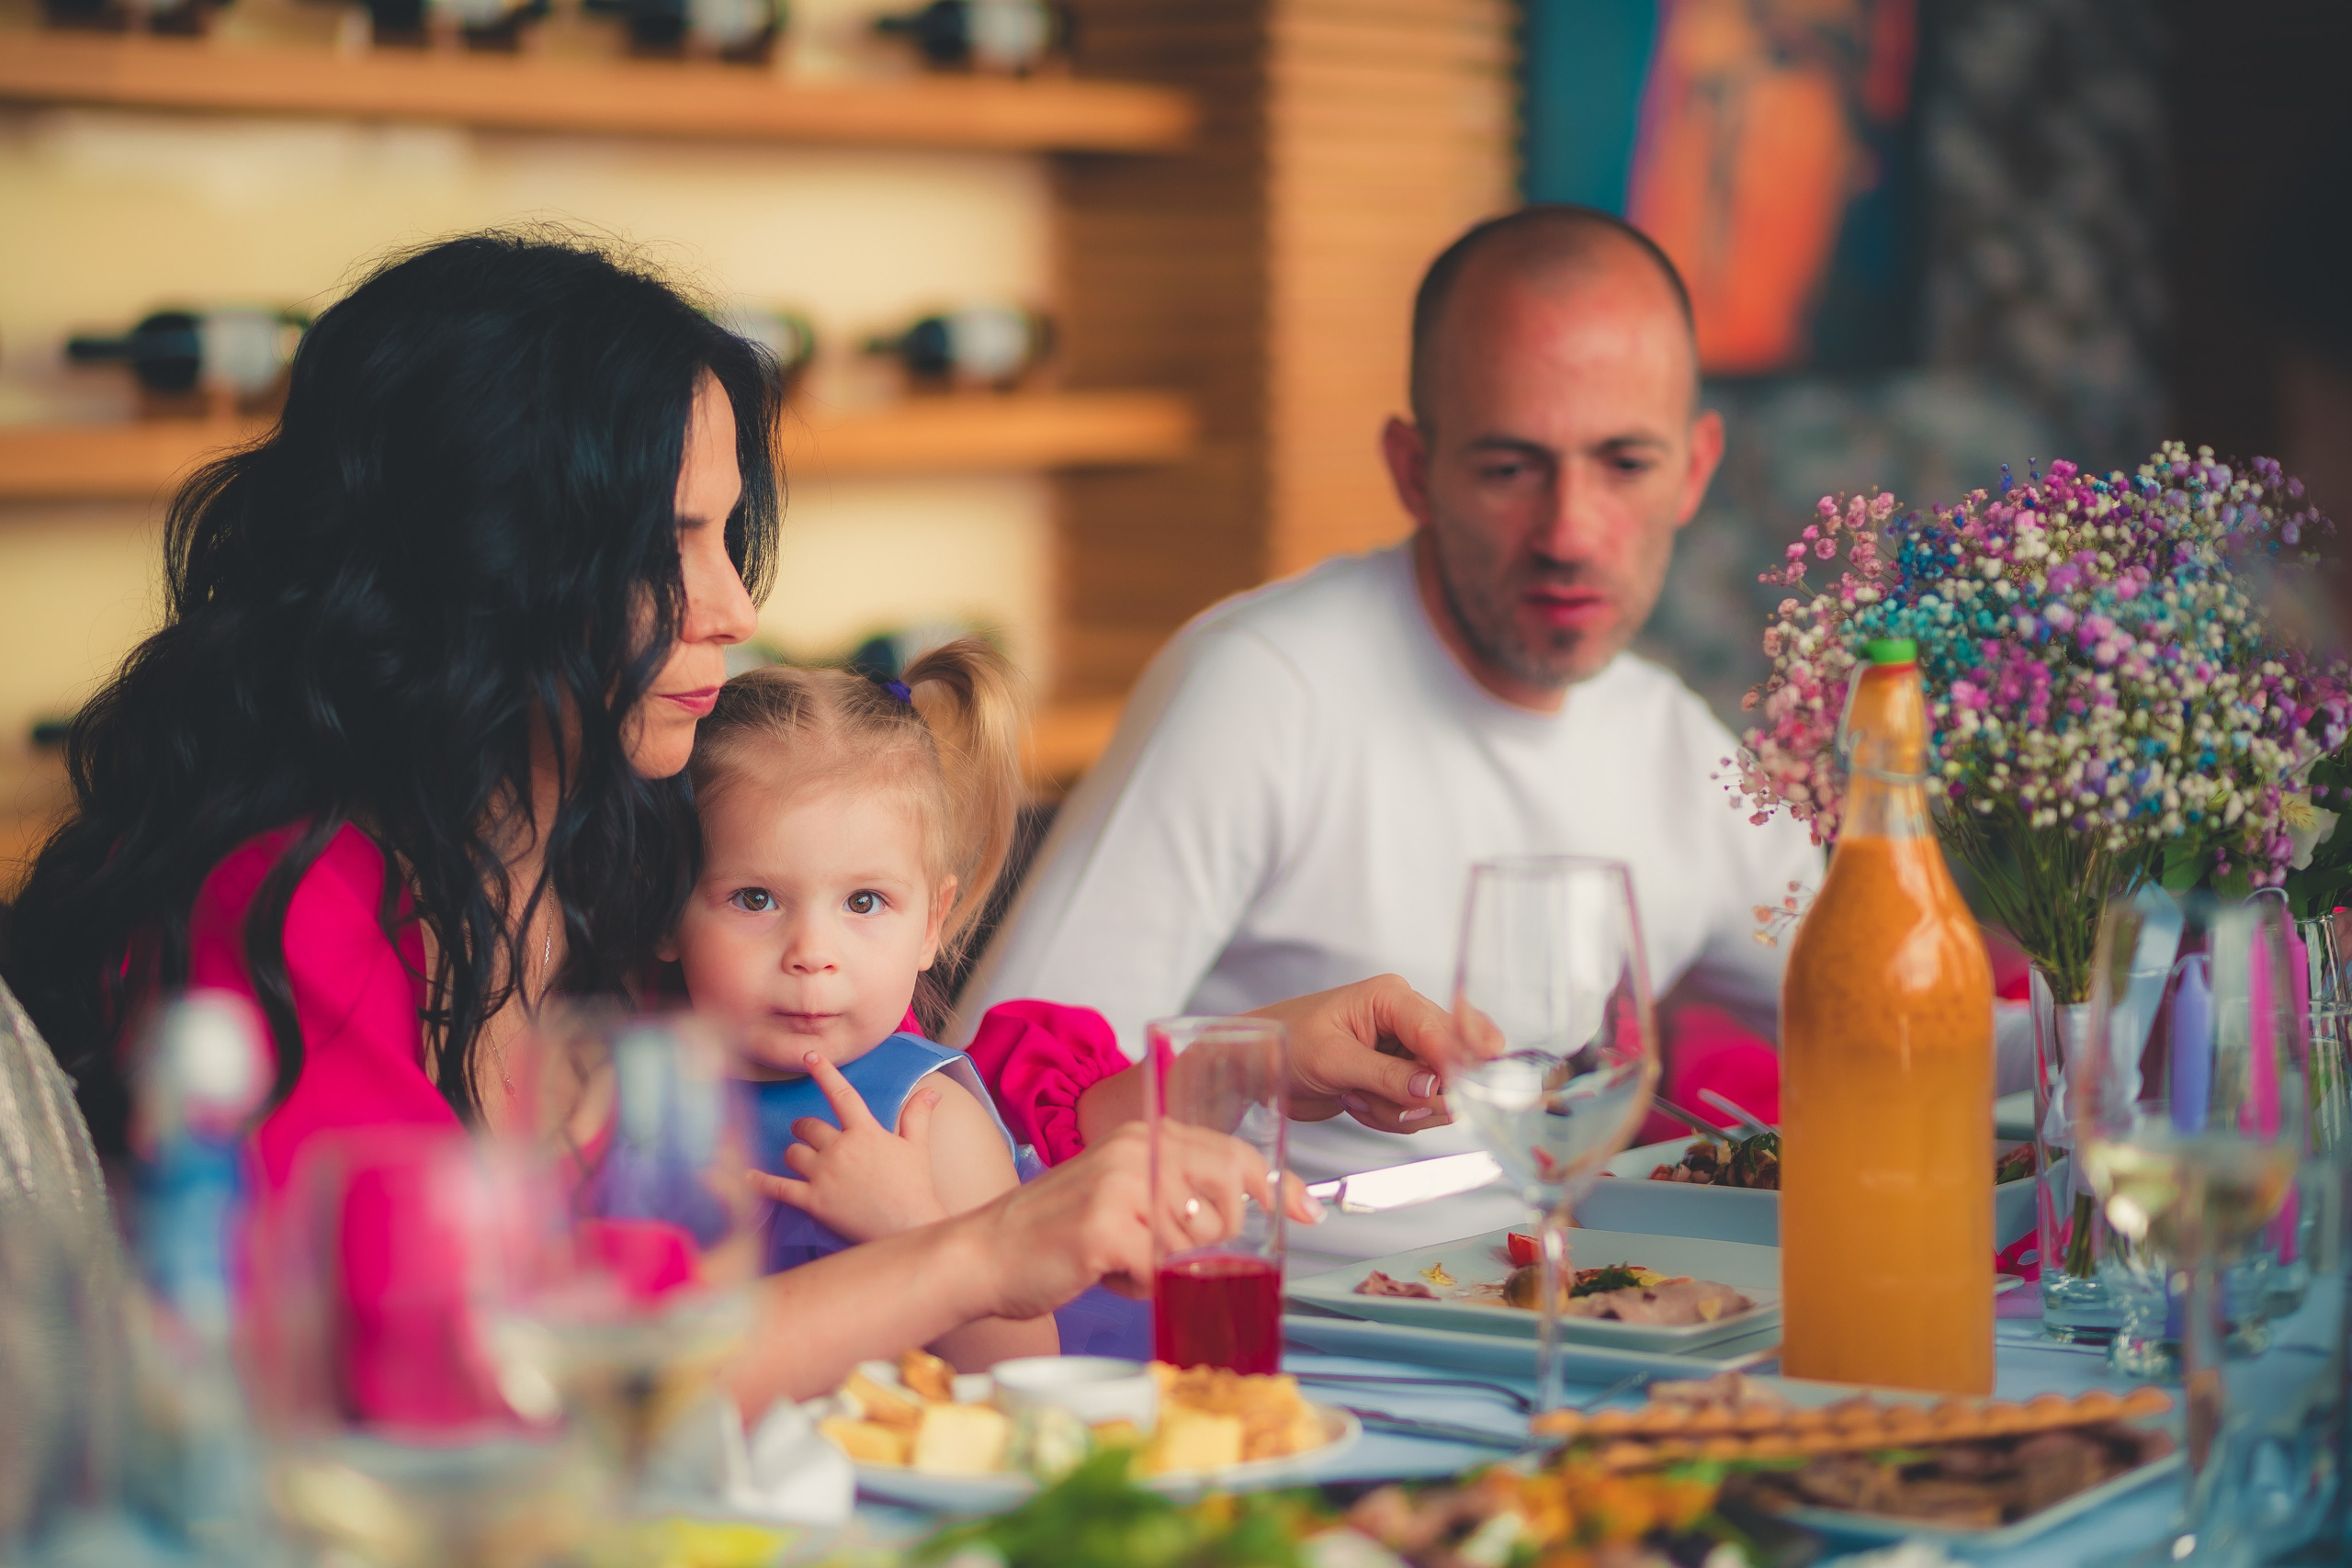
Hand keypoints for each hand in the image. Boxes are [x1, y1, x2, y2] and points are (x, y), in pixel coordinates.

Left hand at [746, 1053, 948, 1241]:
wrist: (908, 1226)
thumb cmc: (914, 1187)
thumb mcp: (916, 1147)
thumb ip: (917, 1115)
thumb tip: (932, 1091)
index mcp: (864, 1132)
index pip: (841, 1094)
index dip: (825, 1073)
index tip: (809, 1056)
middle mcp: (840, 1149)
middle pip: (808, 1127)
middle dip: (804, 1129)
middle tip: (807, 1134)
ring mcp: (824, 1175)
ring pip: (792, 1153)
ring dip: (793, 1154)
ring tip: (800, 1160)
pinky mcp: (813, 1201)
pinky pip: (778, 1187)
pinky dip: (760, 1182)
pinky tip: (747, 1176)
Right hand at [968, 1122, 1319, 1318]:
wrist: (983, 1255)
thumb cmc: (1056, 1233)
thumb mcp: (1122, 1193)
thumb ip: (1174, 1192)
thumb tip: (1243, 1216)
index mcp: (1145, 1136)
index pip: (1232, 1154)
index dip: (1277, 1186)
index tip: (1306, 1211)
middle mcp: (1137, 1150)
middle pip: (1225, 1205)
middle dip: (1211, 1244)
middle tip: (1165, 1255)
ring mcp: (1123, 1188)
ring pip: (1194, 1244)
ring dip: (1164, 1268)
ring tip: (1120, 1260)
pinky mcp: (1107, 1229)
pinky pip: (1159, 1272)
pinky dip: (1138, 1286)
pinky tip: (1106, 1274)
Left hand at [1244, 973, 1470, 1132]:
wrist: (1262, 1064)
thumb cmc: (1286, 1041)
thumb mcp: (1332, 1059)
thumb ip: (1386, 1075)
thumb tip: (1432, 1088)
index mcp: (1392, 998)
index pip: (1443, 1031)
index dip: (1453, 1066)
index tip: (1452, 1095)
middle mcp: (1406, 1021)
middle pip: (1451, 1065)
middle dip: (1420, 1095)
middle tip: (1388, 1105)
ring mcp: (1405, 1053)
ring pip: (1435, 1095)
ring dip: (1396, 1110)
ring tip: (1355, 1097)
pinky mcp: (1399, 1079)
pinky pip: (1417, 1110)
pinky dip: (1388, 1116)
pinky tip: (1356, 1103)